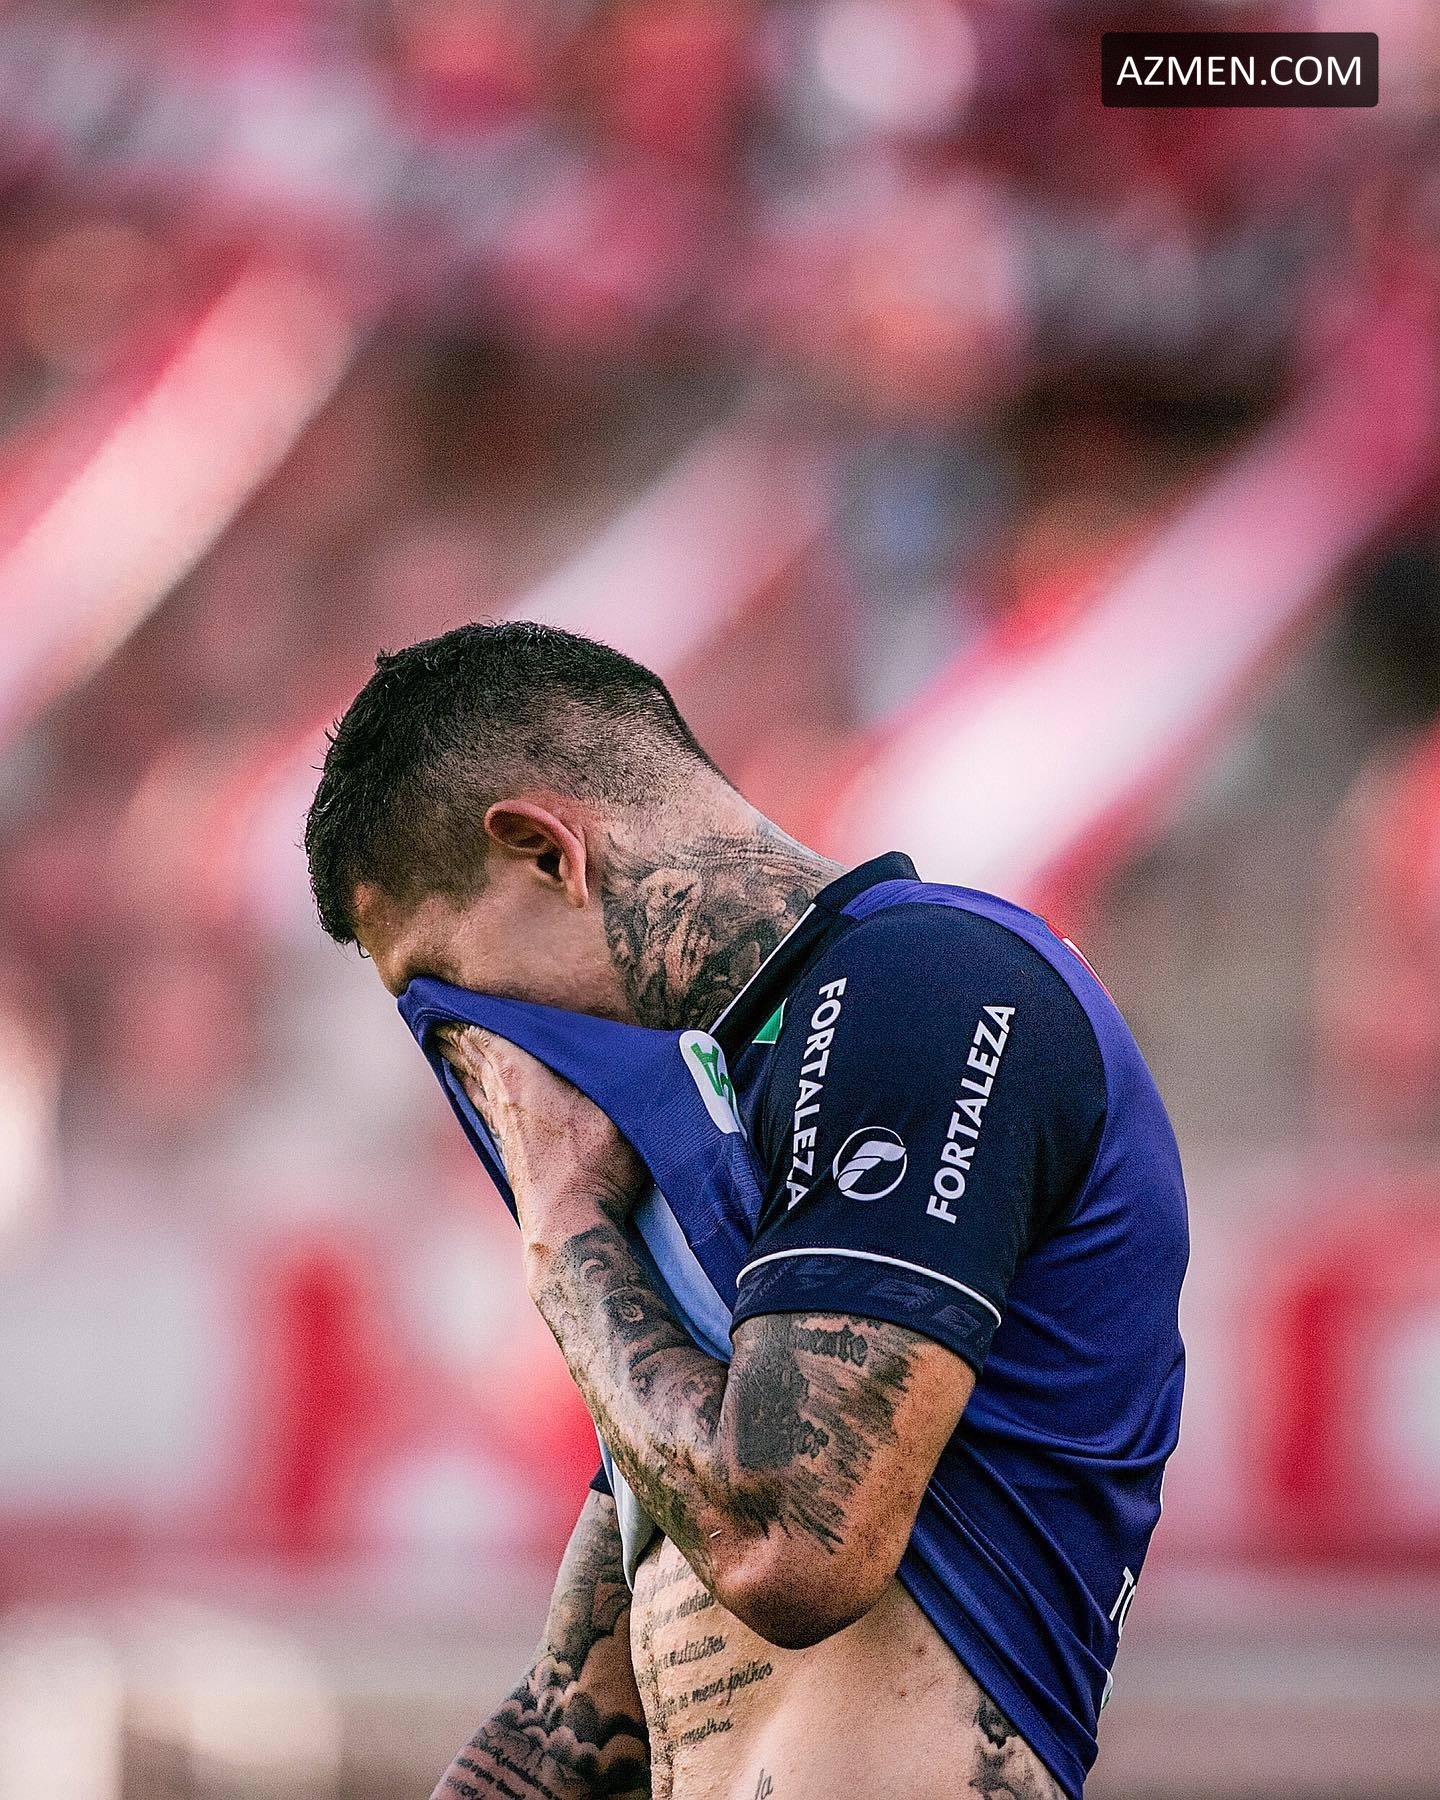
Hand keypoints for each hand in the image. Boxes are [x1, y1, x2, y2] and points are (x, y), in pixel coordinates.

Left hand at [435, 1024, 646, 1250]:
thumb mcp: (615, 1106)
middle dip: (456, 1033)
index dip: (461, 1014)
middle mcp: (502, 1097)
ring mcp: (502, 1127)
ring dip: (462, 1061)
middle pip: (471, 1056)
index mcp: (519, 1075)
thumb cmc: (594, 1163)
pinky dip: (474, 1089)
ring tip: (451, 1043)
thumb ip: (618, 1070)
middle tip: (438, 1013)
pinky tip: (478, 1092)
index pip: (480, 1034)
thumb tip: (641, 1045)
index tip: (441, 995)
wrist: (571, 1225)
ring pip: (474, 1083)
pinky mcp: (509, 1152)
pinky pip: (483, 1106)